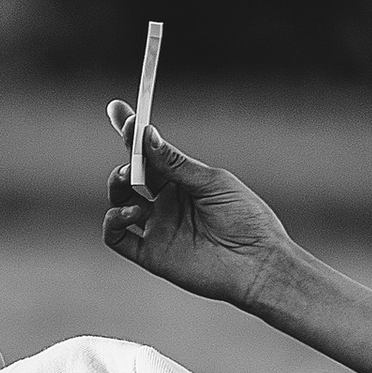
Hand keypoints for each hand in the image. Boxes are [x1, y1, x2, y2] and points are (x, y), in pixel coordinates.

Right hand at [103, 110, 289, 311]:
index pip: (150, 153)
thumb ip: (175, 163)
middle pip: (131, 174)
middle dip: (126, 159)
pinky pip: (116, 236)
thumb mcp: (212, 182)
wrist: (258, 263)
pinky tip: (132, 211)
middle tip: (132, 153)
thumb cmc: (246, 219)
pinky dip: (113, 220)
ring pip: (120, 200)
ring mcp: (158, 227)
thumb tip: (145, 135)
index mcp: (182, 181)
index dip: (131, 132)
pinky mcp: (151, 254)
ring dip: (117, 185)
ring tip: (131, 181)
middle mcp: (166, 203)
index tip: (120, 109)